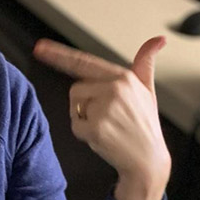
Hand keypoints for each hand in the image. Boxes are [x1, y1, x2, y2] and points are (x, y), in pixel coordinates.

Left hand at [32, 36, 171, 199]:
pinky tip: (103, 138)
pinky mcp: (96, 127)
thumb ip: (146, 63)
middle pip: (76, 89)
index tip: (40, 48)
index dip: (59, 55)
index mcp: (124, 77)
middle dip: (83, 104)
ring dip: (83, 118)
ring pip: (75, 107)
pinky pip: (75, 126)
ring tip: (107, 127)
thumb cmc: (144, 126)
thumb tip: (159, 39)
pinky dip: (84, 134)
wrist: (147, 160)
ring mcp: (105, 108)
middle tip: (106, 118)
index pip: (85, 62)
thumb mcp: (148, 90)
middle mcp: (115, 89)